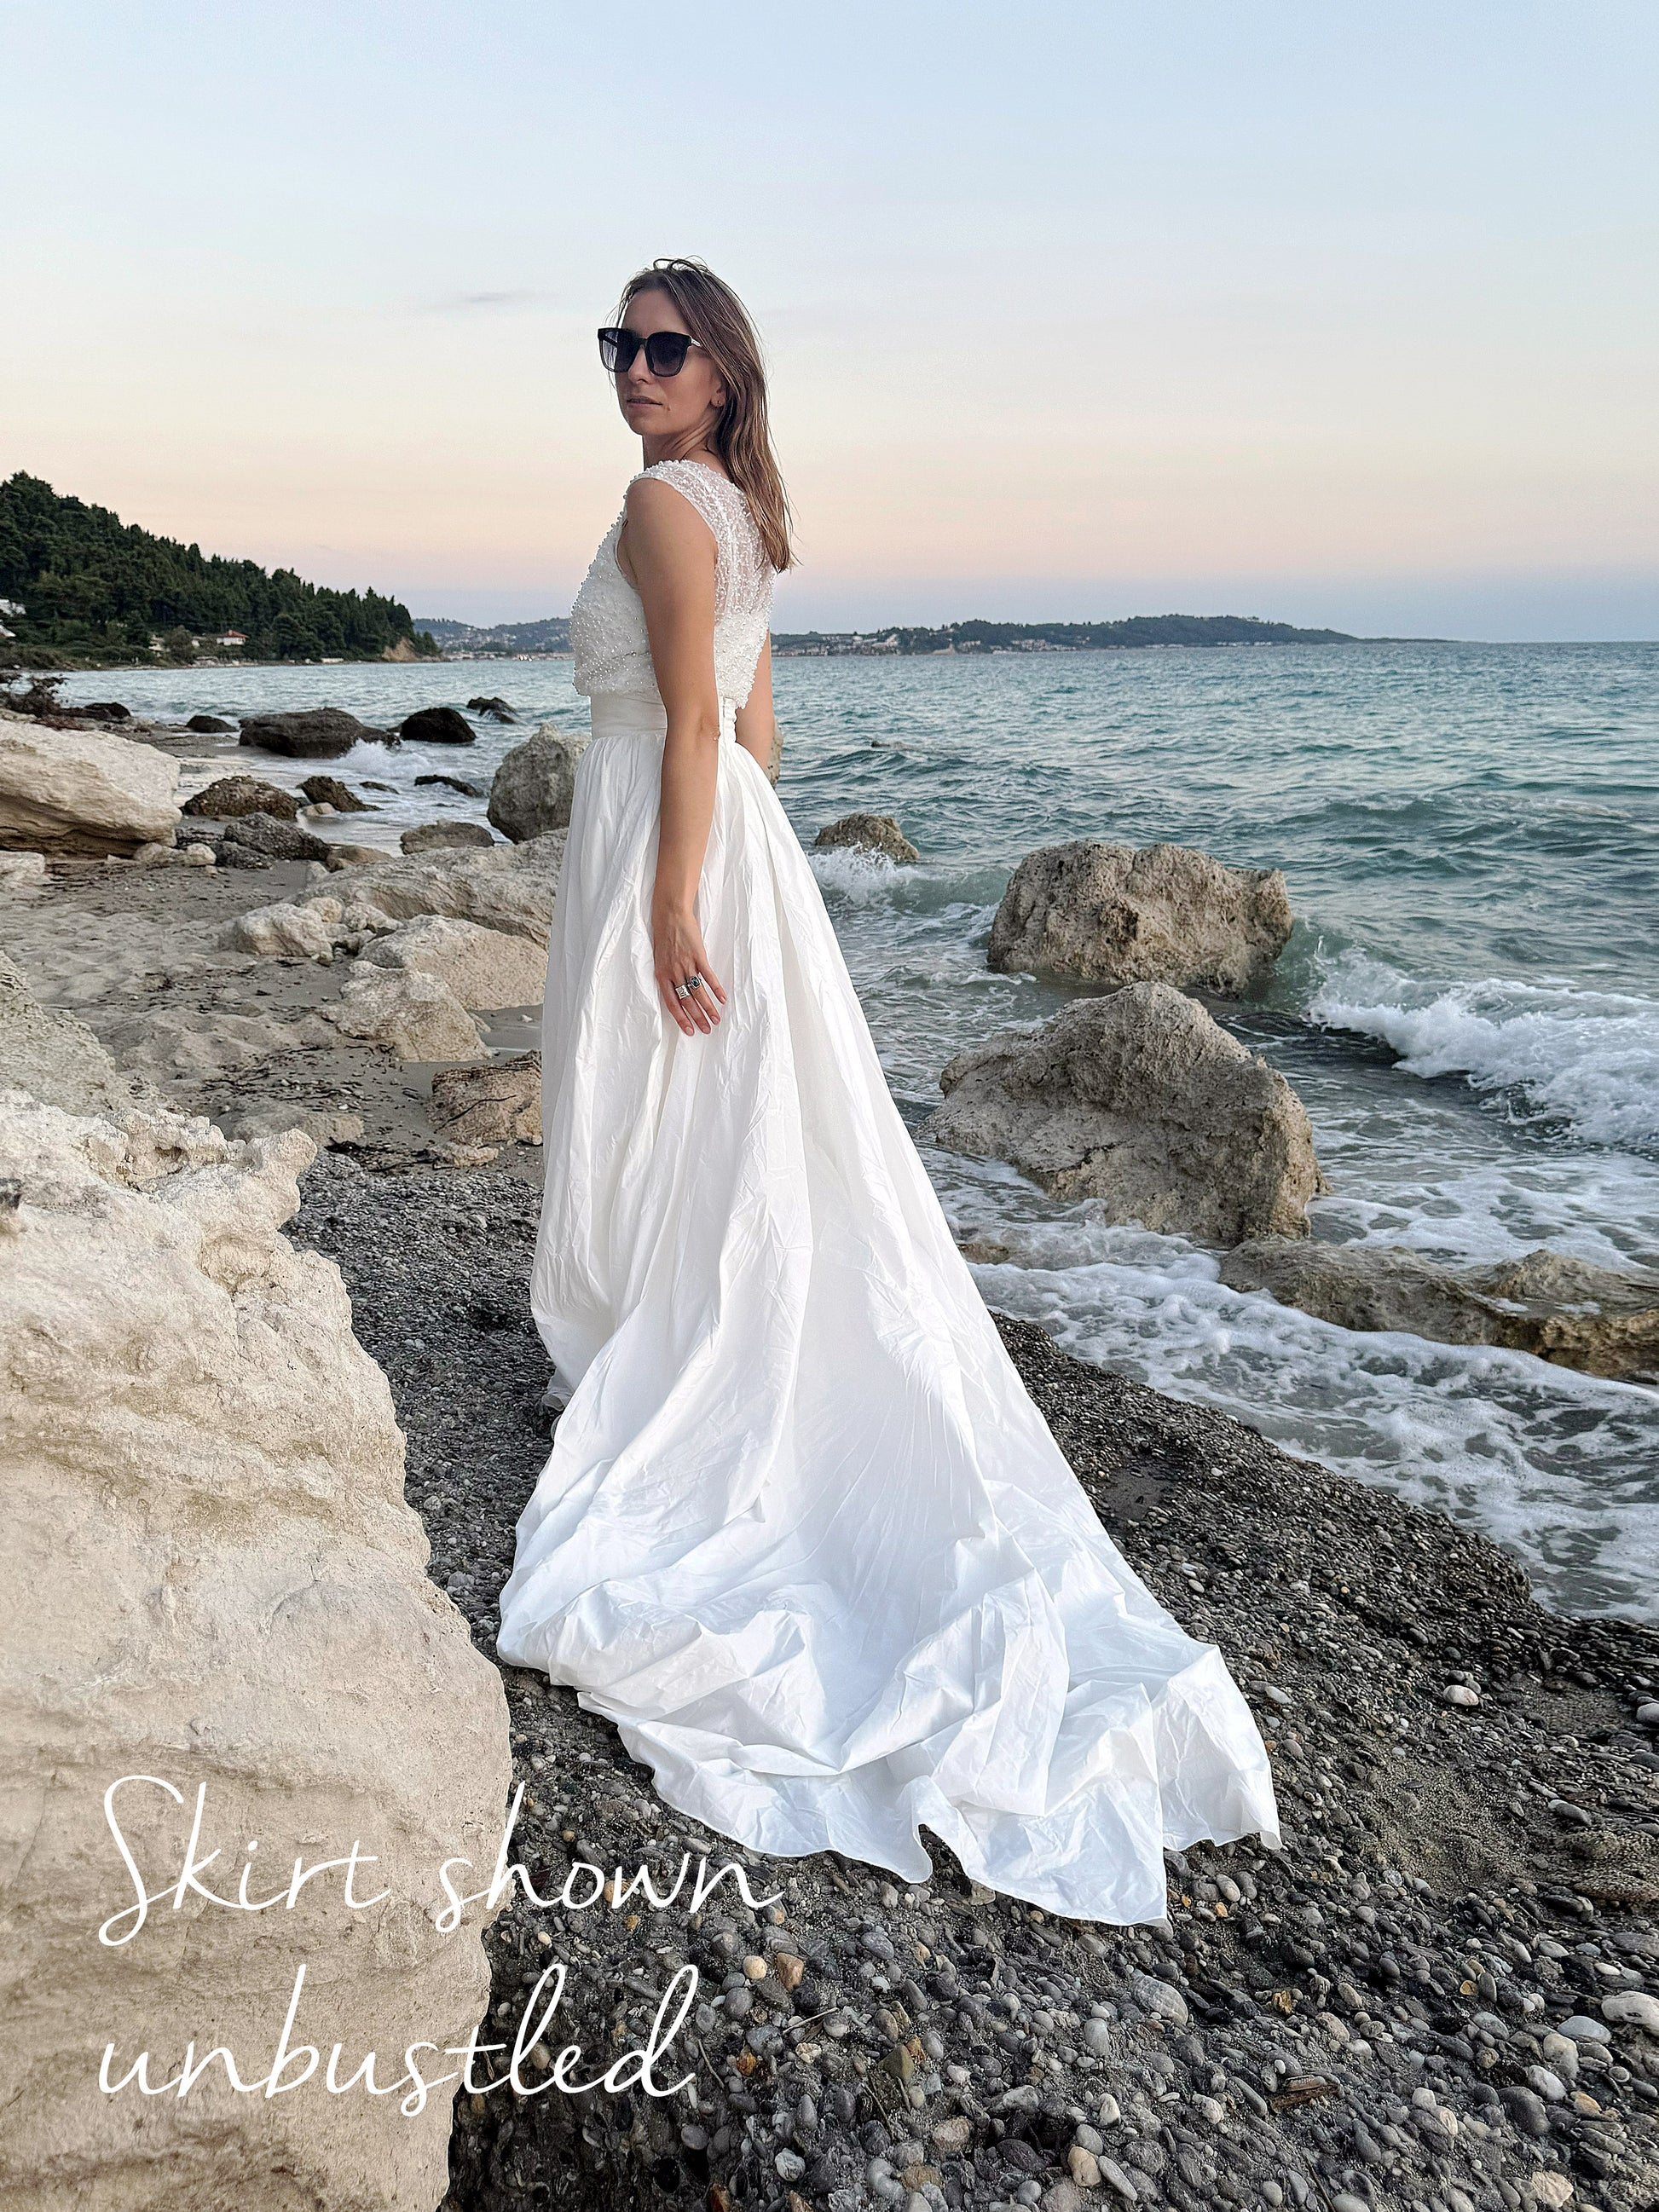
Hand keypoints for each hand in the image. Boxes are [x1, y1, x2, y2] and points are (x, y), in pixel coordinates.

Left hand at [653, 897, 726, 1035]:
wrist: (670, 914)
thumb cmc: (664, 936)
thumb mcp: (660, 958)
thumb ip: (668, 975)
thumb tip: (677, 992)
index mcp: (661, 975)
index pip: (672, 1003)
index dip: (681, 1018)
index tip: (689, 1031)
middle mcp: (673, 972)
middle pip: (687, 1000)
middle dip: (697, 1017)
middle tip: (707, 1030)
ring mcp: (686, 964)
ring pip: (698, 992)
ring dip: (708, 1007)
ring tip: (716, 1019)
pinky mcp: (698, 955)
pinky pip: (708, 976)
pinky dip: (716, 989)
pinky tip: (722, 999)